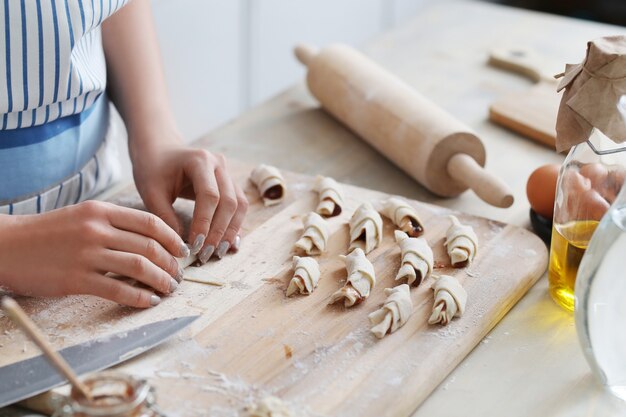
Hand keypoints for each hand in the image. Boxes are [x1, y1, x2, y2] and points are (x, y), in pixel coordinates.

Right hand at [0, 201, 188, 307]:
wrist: (7, 245)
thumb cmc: (48, 233)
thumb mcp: (82, 216)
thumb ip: (114, 224)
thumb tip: (150, 241)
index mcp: (101, 210)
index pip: (150, 222)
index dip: (172, 238)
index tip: (181, 251)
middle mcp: (96, 229)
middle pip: (149, 246)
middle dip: (171, 264)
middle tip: (178, 275)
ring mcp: (86, 254)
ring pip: (139, 267)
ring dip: (161, 281)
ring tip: (169, 289)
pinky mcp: (75, 279)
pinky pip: (118, 290)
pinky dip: (139, 298)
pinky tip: (149, 301)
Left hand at [130, 131, 247, 263]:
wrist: (160, 150)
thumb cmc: (153, 169)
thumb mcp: (151, 192)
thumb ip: (165, 217)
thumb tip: (182, 247)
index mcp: (199, 160)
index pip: (210, 195)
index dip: (205, 223)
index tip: (195, 245)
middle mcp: (219, 164)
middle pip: (229, 202)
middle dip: (219, 231)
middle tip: (206, 254)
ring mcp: (227, 173)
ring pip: (239, 205)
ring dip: (230, 231)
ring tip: (218, 253)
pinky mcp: (230, 183)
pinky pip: (238, 206)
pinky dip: (234, 225)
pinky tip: (228, 244)